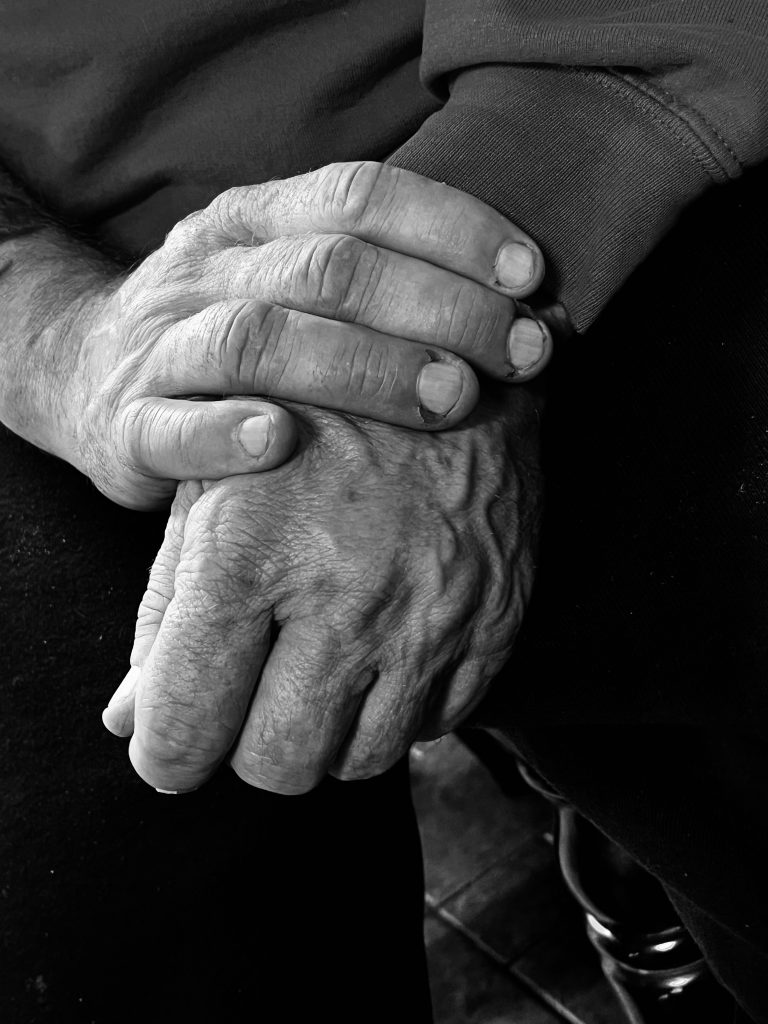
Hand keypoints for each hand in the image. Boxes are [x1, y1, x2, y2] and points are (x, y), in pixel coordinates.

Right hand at [61, 161, 548, 507]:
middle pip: (330, 267)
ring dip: (365, 368)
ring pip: (260, 337)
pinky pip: (175, 425)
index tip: (532, 279)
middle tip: (518, 354)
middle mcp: (210, 266)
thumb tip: (529, 307)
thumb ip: (385, 282)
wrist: (85, 373)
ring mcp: (164, 342)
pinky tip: (284, 443)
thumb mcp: (291, 280)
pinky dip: (229, 432)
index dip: (454, 229)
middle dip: (439, 307)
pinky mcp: (129, 424)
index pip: (360, 196)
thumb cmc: (225, 333)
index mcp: (256, 220)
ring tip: (451, 399)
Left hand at [103, 389, 540, 793]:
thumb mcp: (213, 486)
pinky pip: (438, 724)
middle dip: (248, 746)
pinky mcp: (495, 621)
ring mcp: (431, 615)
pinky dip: (402, 707)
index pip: (185, 727)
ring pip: (359, 761)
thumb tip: (131, 720)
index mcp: (252, 554)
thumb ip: (165, 607)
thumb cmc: (310, 418)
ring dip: (329, 732)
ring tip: (324, 666)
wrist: (451, 357)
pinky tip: (387, 648)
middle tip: (253, 697)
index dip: (166, 754)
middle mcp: (346, 598)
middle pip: (275, 765)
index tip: (174, 737)